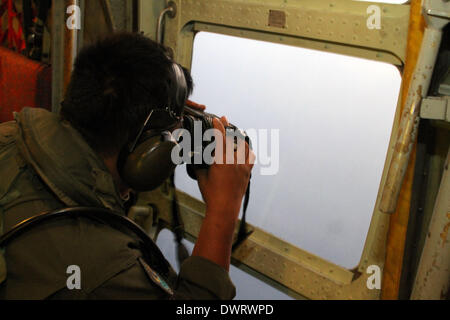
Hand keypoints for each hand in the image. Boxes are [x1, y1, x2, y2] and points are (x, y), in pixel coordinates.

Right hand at [192, 116, 254, 270]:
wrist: (225, 209)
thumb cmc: (211, 195)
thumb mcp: (201, 178)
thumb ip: (200, 166)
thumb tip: (196, 161)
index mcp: (221, 160)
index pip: (221, 138)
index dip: (218, 126)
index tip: (217, 118)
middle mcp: (234, 161)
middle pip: (233, 139)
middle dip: (228, 128)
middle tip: (225, 119)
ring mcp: (242, 167)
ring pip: (245, 147)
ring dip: (239, 139)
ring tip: (235, 134)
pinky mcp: (247, 174)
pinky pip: (250, 159)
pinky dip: (247, 152)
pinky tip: (245, 151)